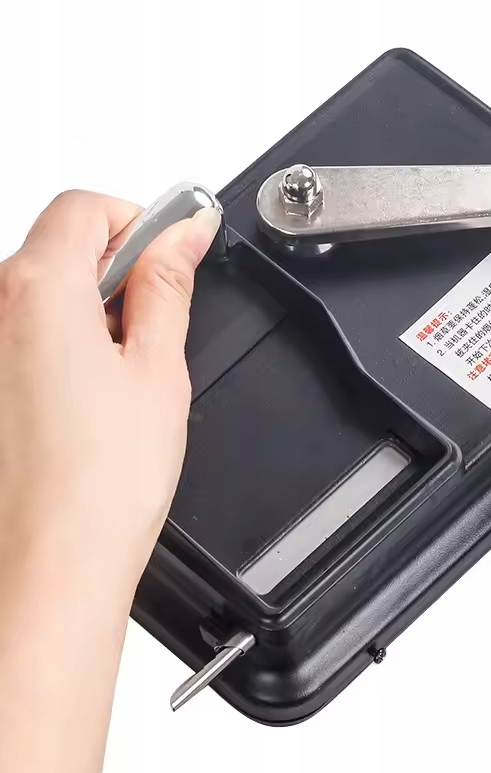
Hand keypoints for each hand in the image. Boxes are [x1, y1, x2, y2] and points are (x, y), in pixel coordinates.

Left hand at [0, 190, 218, 772]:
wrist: (49, 564)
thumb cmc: (99, 482)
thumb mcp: (158, 368)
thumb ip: (168, 287)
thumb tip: (184, 235)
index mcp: (37, 290)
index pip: (87, 208)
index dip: (141, 220)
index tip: (178, 247)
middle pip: (61, 246)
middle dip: (119, 266)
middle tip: (164, 314)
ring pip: (43, 294)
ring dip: (92, 308)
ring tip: (129, 370)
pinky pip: (24, 335)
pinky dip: (63, 343)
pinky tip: (93, 395)